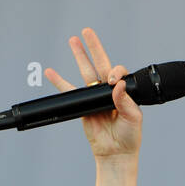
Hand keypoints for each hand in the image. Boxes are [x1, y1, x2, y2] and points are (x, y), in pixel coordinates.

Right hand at [44, 26, 141, 159]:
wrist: (116, 154)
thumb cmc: (129, 137)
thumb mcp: (133, 118)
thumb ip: (125, 101)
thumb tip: (117, 84)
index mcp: (123, 92)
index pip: (117, 73)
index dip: (114, 72)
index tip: (111, 80)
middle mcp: (109, 91)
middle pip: (100, 64)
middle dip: (94, 47)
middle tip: (87, 31)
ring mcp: (95, 97)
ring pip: (86, 72)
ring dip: (79, 56)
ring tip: (72, 40)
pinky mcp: (83, 106)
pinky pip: (70, 91)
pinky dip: (59, 82)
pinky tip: (51, 72)